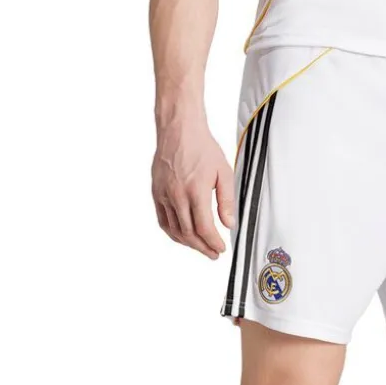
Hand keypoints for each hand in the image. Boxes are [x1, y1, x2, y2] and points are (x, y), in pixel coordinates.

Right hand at [152, 118, 234, 258]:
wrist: (178, 129)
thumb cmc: (202, 148)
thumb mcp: (223, 173)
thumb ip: (227, 201)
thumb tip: (229, 224)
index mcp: (195, 191)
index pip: (204, 227)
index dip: (213, 242)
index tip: (221, 248)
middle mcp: (177, 195)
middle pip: (189, 233)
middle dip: (203, 248)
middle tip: (213, 254)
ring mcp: (164, 195)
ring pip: (174, 230)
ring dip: (188, 244)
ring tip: (201, 248)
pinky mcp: (156, 193)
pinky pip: (163, 220)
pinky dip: (173, 233)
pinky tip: (183, 237)